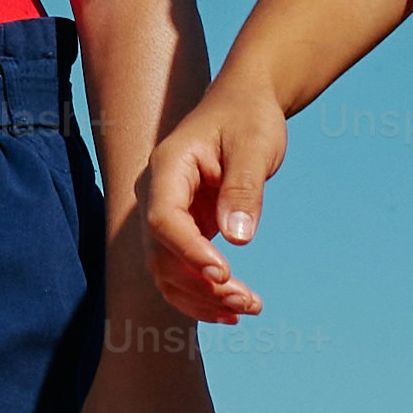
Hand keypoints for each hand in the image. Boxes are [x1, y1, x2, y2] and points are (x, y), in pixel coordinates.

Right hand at [142, 83, 285, 324]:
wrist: (245, 102)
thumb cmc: (249, 117)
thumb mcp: (254, 146)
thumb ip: (243, 189)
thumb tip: (238, 237)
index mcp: (169, 166)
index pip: (163, 219)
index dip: (189, 252)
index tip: (225, 275)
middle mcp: (158, 192)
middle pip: (161, 254)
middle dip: (200, 285)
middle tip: (247, 302)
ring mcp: (167, 212)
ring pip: (166, 270)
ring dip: (201, 297)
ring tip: (247, 308)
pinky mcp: (183, 227)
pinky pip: (181, 269)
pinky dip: (202, 293)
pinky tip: (232, 310)